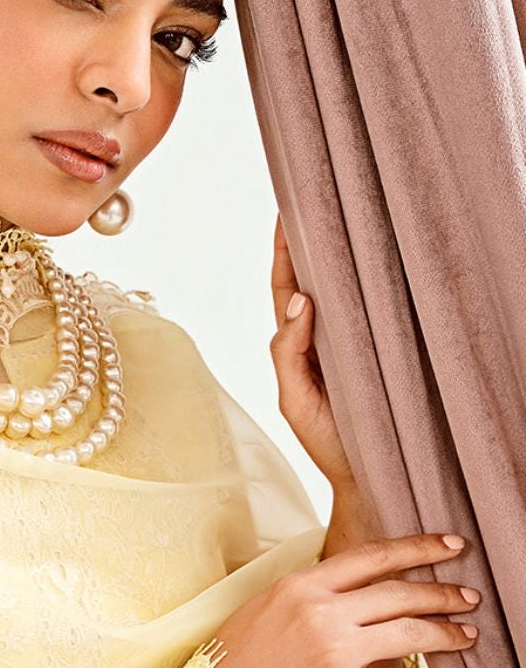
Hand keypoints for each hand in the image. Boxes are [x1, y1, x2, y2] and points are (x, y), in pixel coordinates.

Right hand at [209, 531, 480, 667]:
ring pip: (411, 633)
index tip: (449, 546)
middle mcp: (319, 613)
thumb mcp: (258, 613)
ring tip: (466, 636)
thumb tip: (349, 594)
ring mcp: (333, 653)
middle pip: (401, 593)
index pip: (372, 557)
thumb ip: (304, 598)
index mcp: (298, 586)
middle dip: (444, 593)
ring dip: (447, 634)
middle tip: (469, 597)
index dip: (418, 549)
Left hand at [269, 211, 355, 489]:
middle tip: (314, 190)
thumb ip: (289, 355)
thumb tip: (297, 301)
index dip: (283, 250)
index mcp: (300, 345)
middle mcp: (327, 334)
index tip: (282, 209)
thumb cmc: (330, 442)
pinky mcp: (384, 346)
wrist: (370, 478)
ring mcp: (355, 339)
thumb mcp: (296, 401)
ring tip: (344, 207)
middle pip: (317, 274)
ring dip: (343, 250)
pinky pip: (375, 305)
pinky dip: (372, 277)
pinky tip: (378, 251)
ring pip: (347, 286)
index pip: (287, 287)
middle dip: (313, 234)